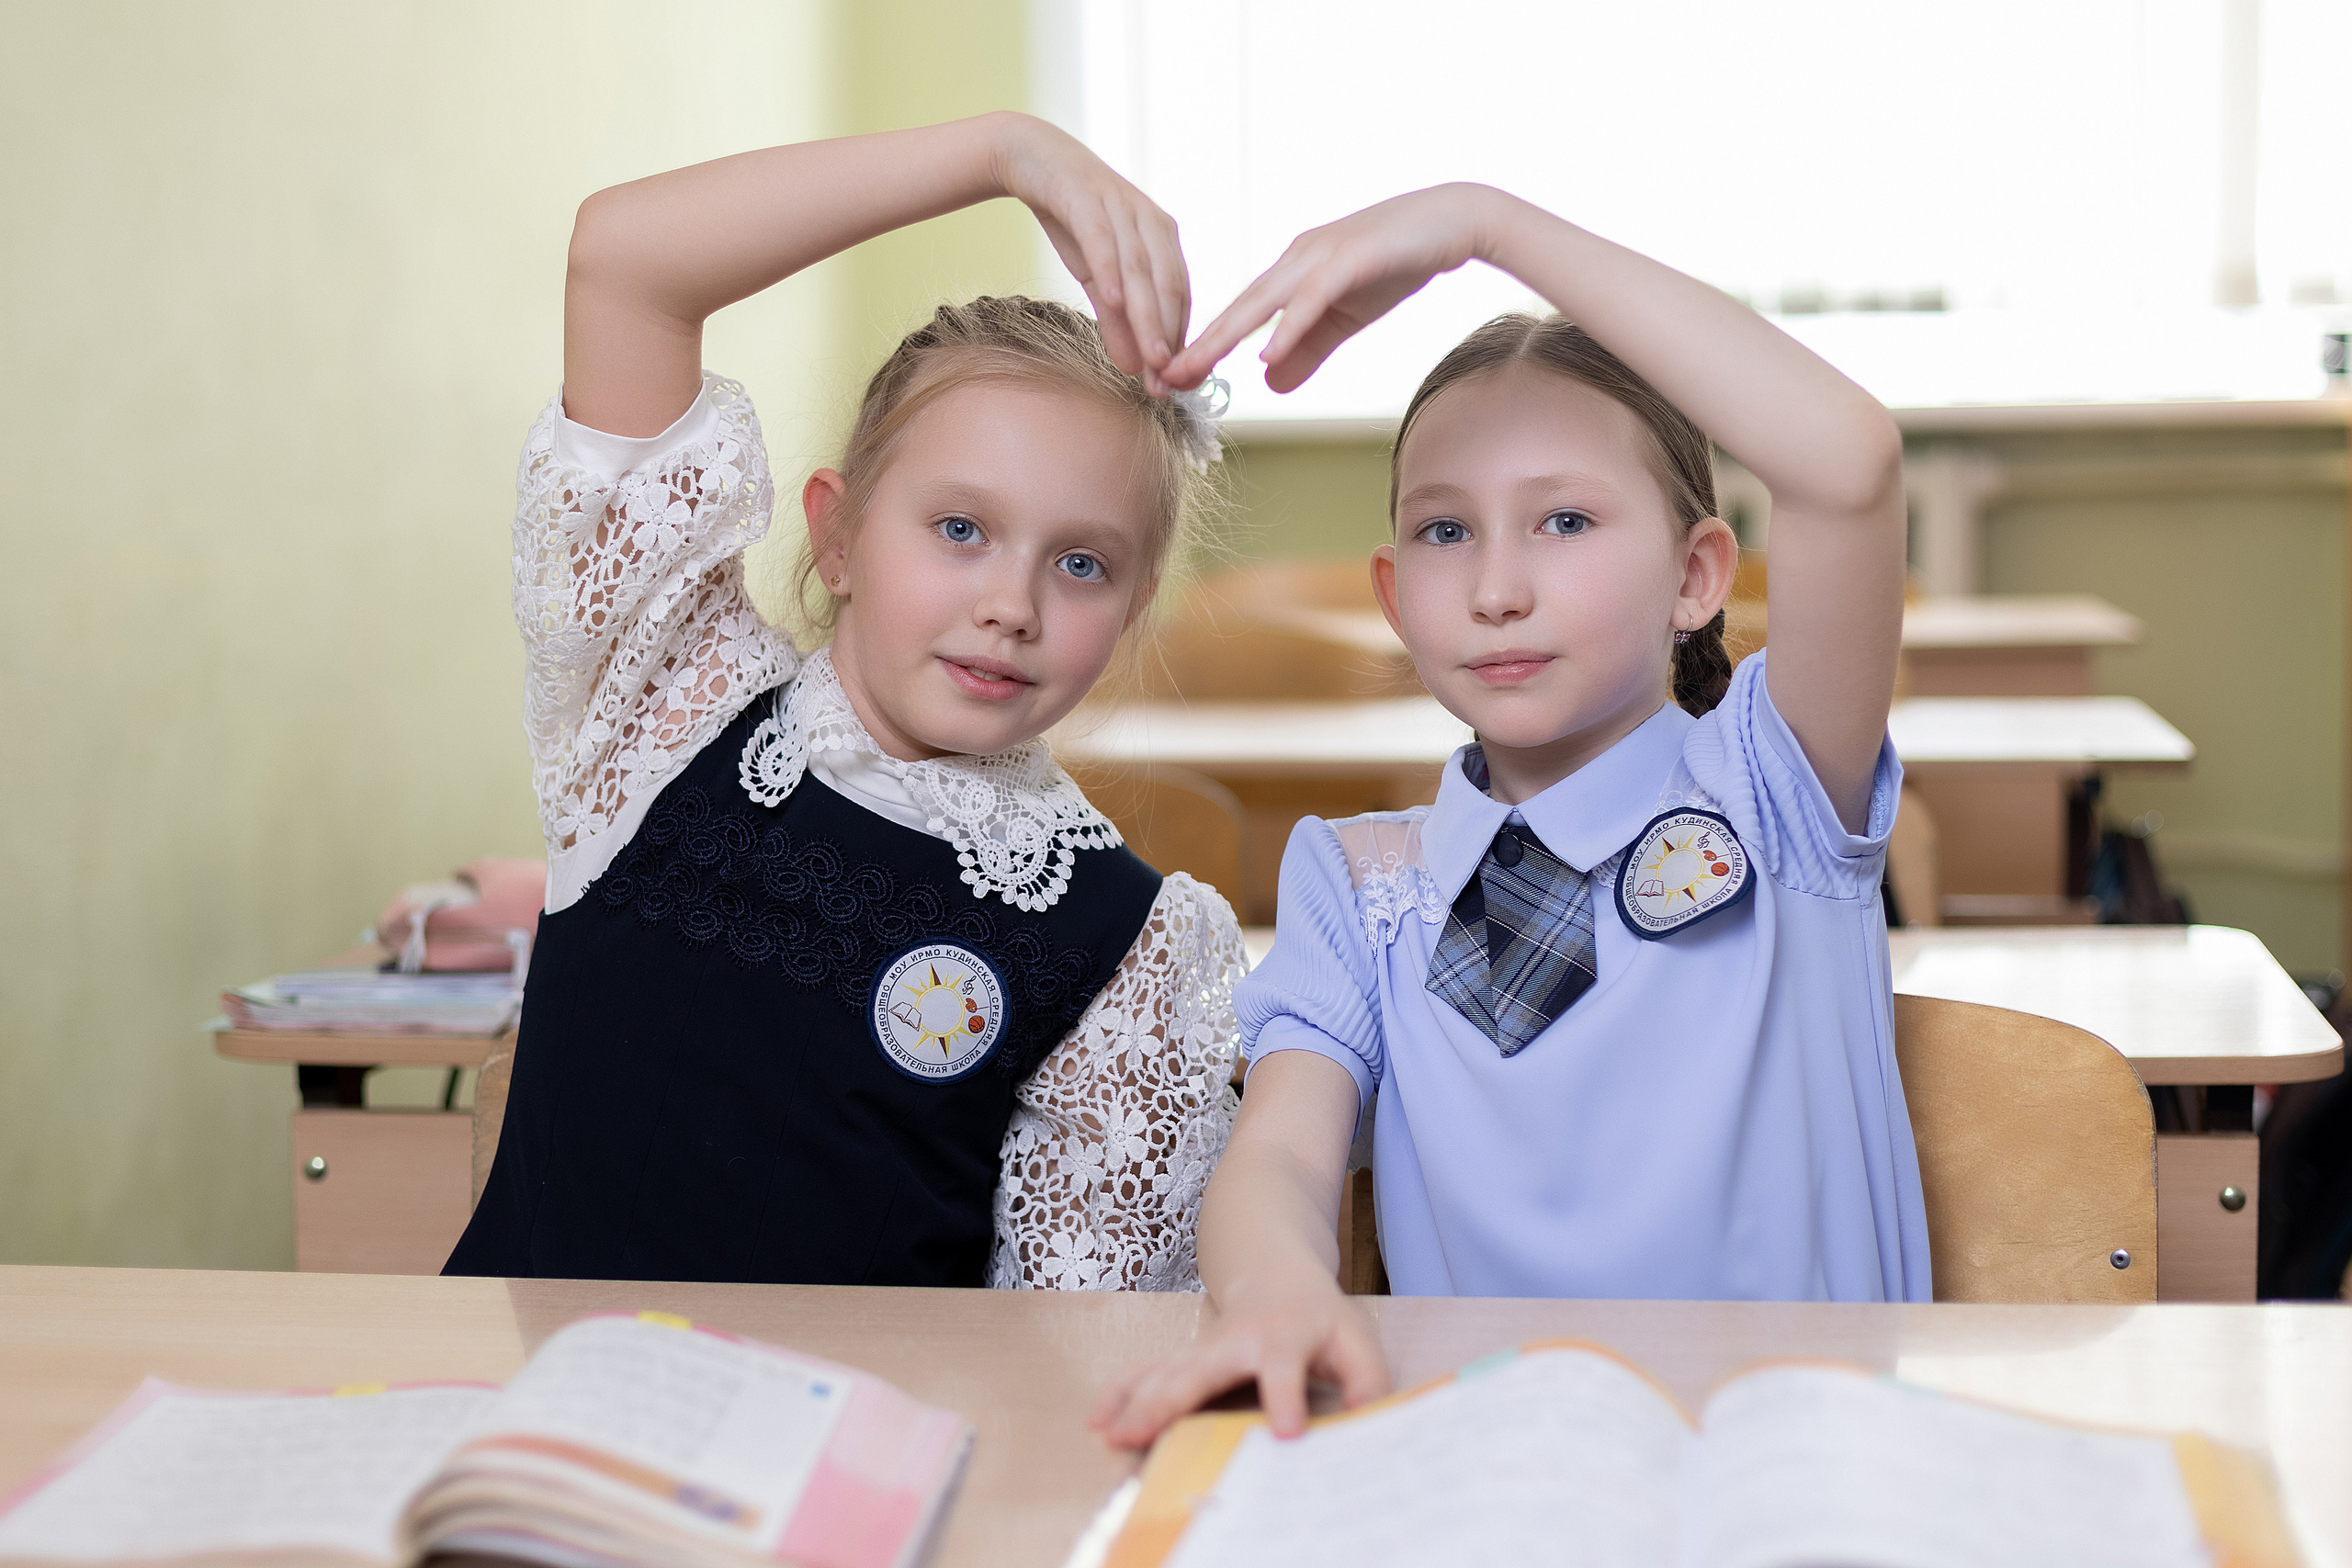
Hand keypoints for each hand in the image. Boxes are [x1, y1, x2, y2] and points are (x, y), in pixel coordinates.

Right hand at [992, 115, 1189, 392]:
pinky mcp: (1088, 197)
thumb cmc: (1073, 220)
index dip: (1179, 342)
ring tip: (1151, 358)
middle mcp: (1151, 221)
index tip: (1176, 386)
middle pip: (1167, 287)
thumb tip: (1133, 370)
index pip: (1179, 298)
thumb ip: (1117, 320)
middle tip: (1166, 383)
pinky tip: (1113, 300)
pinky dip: (1110, 269)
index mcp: (1163, 239)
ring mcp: (1121, 207)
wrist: (1033, 158)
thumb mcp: (1096, 277)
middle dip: (1167, 338)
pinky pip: (1103, 238)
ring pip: (1141, 268)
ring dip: (1147, 316)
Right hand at [1088, 1274, 1389, 1447]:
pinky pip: (1148, 1371)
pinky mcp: (1186, 1357)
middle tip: (1144, 1433)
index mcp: (1285, 1335)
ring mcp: (1205, 1347)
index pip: (1283, 1366)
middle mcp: (1237, 1340)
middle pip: (1202, 1368)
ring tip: (1112, 1434)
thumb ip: (1367, 1379)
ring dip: (1136, 1400)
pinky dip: (1121, 1391)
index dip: (1285, 1396)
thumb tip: (1367, 1417)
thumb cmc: (1321, 1318)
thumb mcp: (1356, 1339)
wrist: (1278, 1274)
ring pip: (1166, 1371)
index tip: (1285, 1432)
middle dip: (1172, 1400)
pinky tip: (1099, 1419)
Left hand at [1164, 183, 1505, 393]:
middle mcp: (1297, 258)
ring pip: (1265, 300)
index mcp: (1292, 271)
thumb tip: (1269, 383)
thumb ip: (1309, 348)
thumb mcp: (1347, 317)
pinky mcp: (1353, 256)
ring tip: (1196, 367)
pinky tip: (1265, 353)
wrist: (1456, 220)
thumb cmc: (1398, 262)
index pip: (1240, 315)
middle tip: (1163, 379)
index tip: (1172, 380)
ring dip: (1228, 336)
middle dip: (1200, 345)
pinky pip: (1312, 297)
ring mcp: (1323, 254)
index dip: (1206, 347)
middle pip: (1239, 308)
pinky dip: (1287, 326)